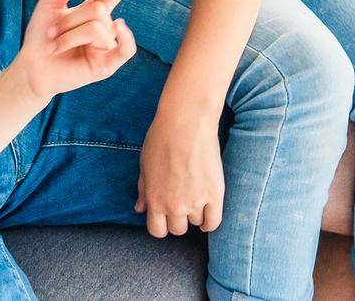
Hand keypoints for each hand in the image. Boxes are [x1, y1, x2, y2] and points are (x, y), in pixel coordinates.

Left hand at [13, 0, 136, 100]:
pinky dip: (126, 38)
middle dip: (69, 20)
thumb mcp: (50, 1)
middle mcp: (105, 25)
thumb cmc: (42, 33)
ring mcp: (107, 45)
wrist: (32, 65)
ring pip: (97, 28)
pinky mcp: (107, 64)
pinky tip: (118, 28)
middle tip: (52, 32)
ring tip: (55, 46)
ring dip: (68, 36)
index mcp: (95, 9)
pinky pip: (127, 50)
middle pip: (98, 9)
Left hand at [136, 106, 224, 237]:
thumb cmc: (161, 140)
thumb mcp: (144, 165)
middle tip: (181, 204)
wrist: (185, 124)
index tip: (165, 217)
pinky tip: (208, 215)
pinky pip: (214, 221)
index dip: (161, 224)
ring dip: (194, 214)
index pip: (157, 231)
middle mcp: (174, 205)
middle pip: (177, 230)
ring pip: (196, 223)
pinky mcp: (215, 194)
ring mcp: (195, 201)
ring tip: (194, 197)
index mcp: (154, 199)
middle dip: (178, 219)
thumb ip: (143, 190)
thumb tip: (139, 209)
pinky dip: (210, 222)